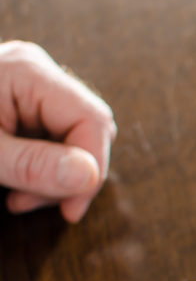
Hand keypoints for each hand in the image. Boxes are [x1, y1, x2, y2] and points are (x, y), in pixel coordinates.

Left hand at [0, 41, 116, 221]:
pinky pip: (53, 141)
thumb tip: (90, 177)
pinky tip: (18, 187)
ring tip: (18, 201)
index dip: (91, 167)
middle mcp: (37, 75)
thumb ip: (32, 163)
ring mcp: (31, 89)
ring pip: (74, 141)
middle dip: (72, 176)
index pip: (92, 119)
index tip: (71, 208)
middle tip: (42, 207)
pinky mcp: (23, 106)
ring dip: (55, 179)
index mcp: (29, 72)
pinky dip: (42, 170)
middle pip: (88, 131)